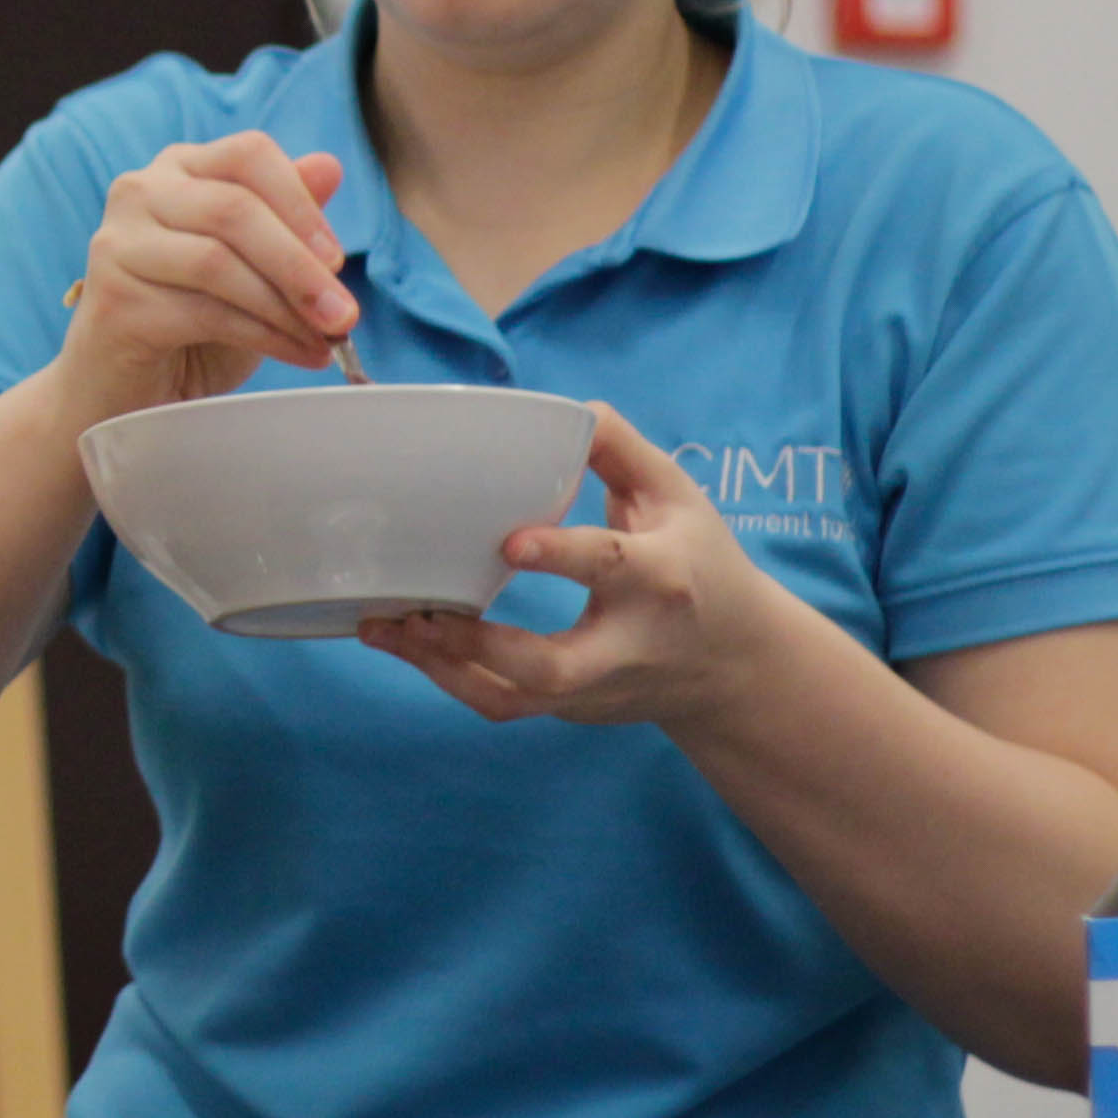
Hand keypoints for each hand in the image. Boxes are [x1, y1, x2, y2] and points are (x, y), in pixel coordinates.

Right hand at [54, 134, 356, 412]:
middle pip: (234, 209)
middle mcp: (140, 192)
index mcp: (179, 170)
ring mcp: (118, 244)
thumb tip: (329, 166)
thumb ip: (284, 219)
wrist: (124, 392)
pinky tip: (294, 354)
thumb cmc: (191, 325)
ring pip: (217, 261)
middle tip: (343, 313)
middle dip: (298, 265)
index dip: (301, 204)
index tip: (337, 259)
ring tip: (323, 340)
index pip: (249, 155)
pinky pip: (203, 312)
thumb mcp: (253, 268)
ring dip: (283, 306)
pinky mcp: (114, 300)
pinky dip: (262, 335)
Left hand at [357, 406, 791, 737]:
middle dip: (480, 646)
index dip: (560, 556)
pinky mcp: (569, 709)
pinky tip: (405, 642)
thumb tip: (568, 409)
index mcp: (658, 579)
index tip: (508, 543)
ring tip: (382, 626)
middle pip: (552, 668)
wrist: (735, 664)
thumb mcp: (677, 496)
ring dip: (441, 667)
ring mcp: (594, 688)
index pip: (610, 567)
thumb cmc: (700, 563)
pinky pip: (502, 705)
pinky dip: (448, 678)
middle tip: (419, 612)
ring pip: (513, 699)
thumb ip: (620, 449)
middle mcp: (625, 645)